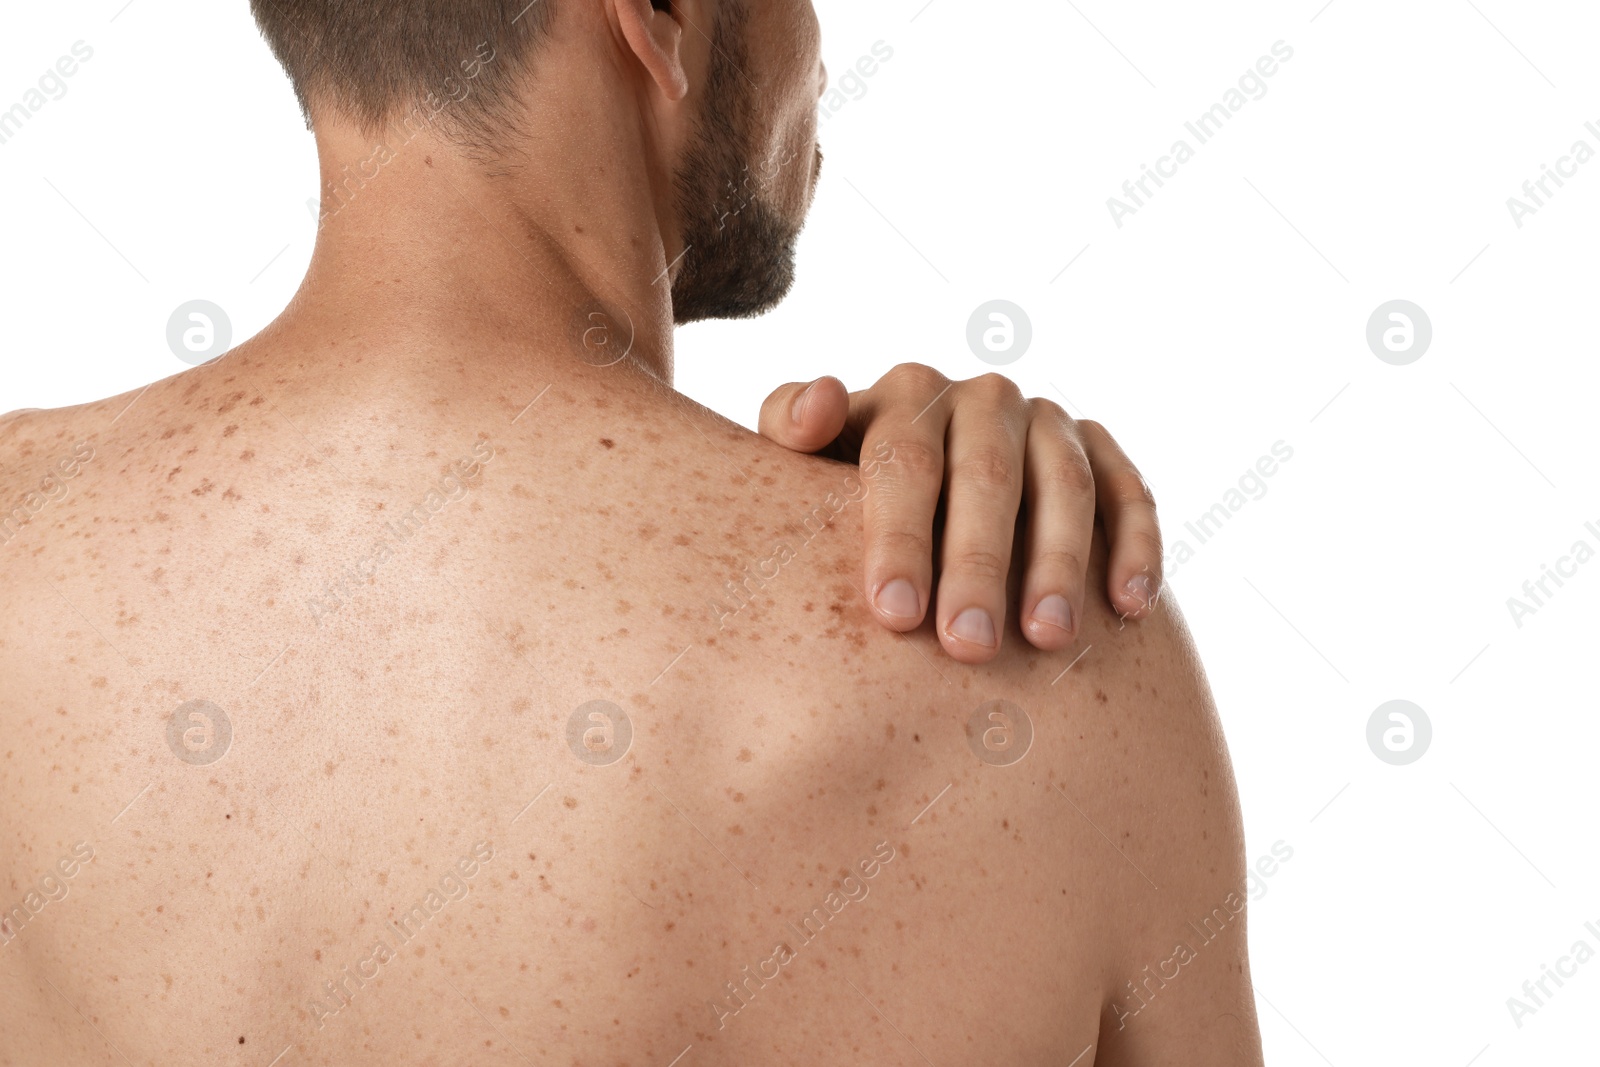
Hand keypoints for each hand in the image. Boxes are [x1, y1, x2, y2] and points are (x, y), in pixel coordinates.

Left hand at [758, 365, 1161, 663]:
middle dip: (978, 565)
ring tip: (1047, 640)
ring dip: (1060, 563)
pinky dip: (1136, 545)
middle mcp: (983, 400)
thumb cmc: (846, 495)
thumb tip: (812, 408)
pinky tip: (1130, 607)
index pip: (903, 461)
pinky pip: (1130, 494)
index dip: (899, 537)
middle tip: (969, 645)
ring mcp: (1049, 424)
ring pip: (1064, 487)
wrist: (920, 493)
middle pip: (986, 478)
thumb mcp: (806, 460)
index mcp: (907, 395)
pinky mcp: (1102, 454)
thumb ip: (790, 427)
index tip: (894, 615)